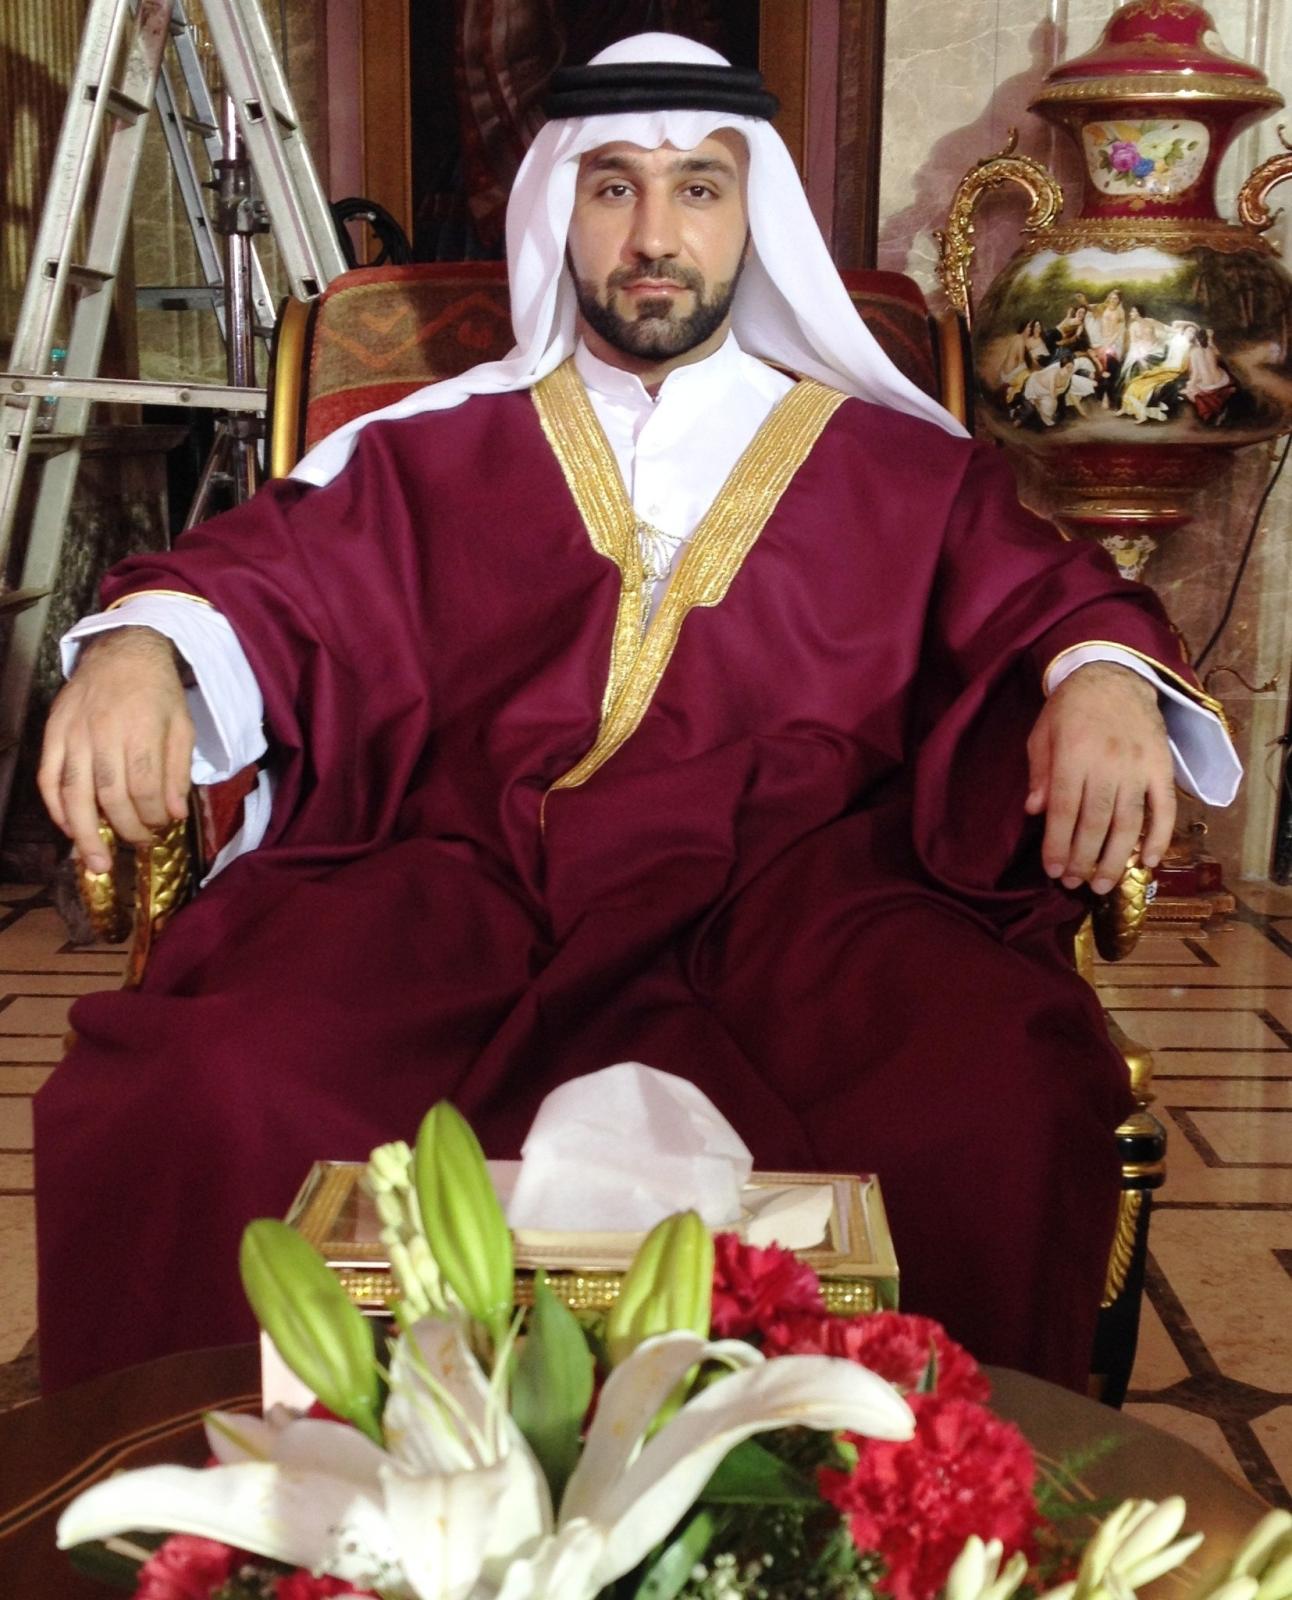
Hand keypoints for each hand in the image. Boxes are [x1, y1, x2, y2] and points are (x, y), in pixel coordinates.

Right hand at [38, 627, 194, 873]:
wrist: (122, 650)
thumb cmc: (158, 692)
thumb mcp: (182, 726)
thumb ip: (177, 771)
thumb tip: (174, 814)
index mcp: (141, 729)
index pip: (143, 785)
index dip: (152, 815)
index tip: (162, 827)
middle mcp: (103, 733)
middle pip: (109, 794)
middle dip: (125, 828)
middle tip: (139, 845)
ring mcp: (73, 733)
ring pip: (73, 792)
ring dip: (84, 832)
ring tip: (96, 863)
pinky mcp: (52, 732)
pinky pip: (48, 777)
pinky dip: (56, 808)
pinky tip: (69, 828)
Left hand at [1024, 660, 1174, 895]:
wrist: (1115, 674)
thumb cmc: (1070, 708)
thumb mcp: (1043, 733)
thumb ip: (1039, 773)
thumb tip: (1035, 812)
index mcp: (1073, 754)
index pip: (1064, 809)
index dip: (1058, 844)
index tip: (1053, 871)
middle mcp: (1107, 763)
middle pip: (1095, 822)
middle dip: (1083, 860)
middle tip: (1074, 885)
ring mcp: (1138, 766)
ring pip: (1129, 822)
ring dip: (1116, 858)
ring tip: (1103, 886)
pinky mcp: (1162, 767)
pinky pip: (1165, 807)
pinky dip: (1160, 837)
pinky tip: (1148, 862)